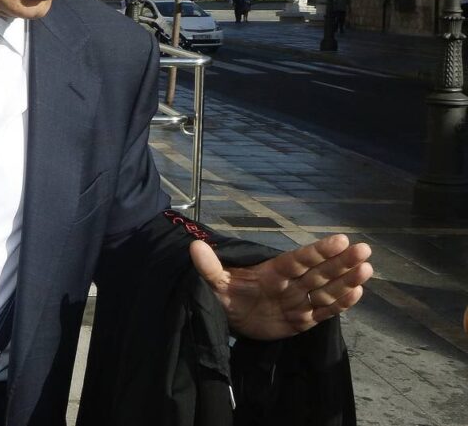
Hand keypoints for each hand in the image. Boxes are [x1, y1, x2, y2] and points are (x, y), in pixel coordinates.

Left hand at [190, 234, 372, 340]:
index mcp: (272, 271)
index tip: (340, 239)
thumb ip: (209, 266)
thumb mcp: (214, 281)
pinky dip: (339, 305)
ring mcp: (298, 302)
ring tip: (367, 269)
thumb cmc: (227, 293)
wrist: (230, 316)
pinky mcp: (301, 321)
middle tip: (365, 249)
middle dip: (341, 262)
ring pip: (325, 290)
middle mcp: (290, 284)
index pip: (298, 259)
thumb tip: (193, 246)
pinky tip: (357, 294)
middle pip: (319, 272)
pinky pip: (322, 312)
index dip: (318, 251)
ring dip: (346, 281)